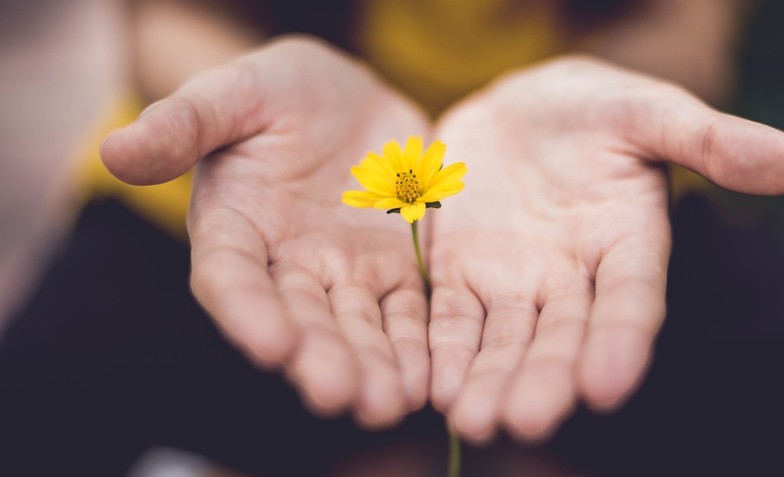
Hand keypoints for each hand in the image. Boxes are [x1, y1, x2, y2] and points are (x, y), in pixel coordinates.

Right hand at [102, 37, 431, 427]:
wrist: (347, 98)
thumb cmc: (278, 91)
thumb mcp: (235, 92)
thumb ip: (184, 123)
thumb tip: (115, 150)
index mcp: (235, 227)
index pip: (232, 277)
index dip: (248, 312)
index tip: (271, 345)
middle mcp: (286, 265)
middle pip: (300, 319)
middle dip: (319, 358)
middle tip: (340, 395)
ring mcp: (344, 272)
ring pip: (357, 327)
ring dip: (372, 366)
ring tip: (389, 403)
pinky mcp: (395, 269)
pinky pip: (407, 312)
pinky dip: (417, 345)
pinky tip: (429, 378)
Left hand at [428, 56, 783, 441]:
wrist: (519, 109)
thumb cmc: (594, 108)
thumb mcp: (648, 111)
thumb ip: (711, 139)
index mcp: (628, 243)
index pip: (631, 300)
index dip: (621, 341)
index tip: (607, 386)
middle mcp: (573, 278)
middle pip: (562, 336)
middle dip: (545, 379)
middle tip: (525, 421)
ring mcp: (515, 282)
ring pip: (504, 341)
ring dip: (489, 381)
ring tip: (474, 420)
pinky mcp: (461, 274)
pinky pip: (451, 319)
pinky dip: (444, 351)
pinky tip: (433, 387)